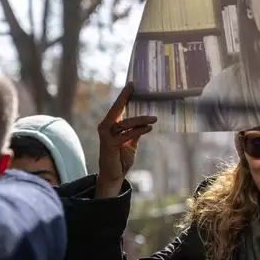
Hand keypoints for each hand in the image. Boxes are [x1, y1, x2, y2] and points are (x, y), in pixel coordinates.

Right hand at [96, 82, 156, 197]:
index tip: (131, 85)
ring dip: (141, 119)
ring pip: (125, 122)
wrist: (114, 175)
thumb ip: (135, 131)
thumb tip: (145, 122)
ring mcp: (106, 135)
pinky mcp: (109, 144)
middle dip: (126, 98)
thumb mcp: (130, 142)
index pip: (117, 107)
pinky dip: (138, 131)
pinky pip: (126, 134)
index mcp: (110, 124)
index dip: (124, 96)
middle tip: (135, 88)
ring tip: (154, 118)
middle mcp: (105, 127)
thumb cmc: (121, 157)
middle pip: (117, 109)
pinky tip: (148, 128)